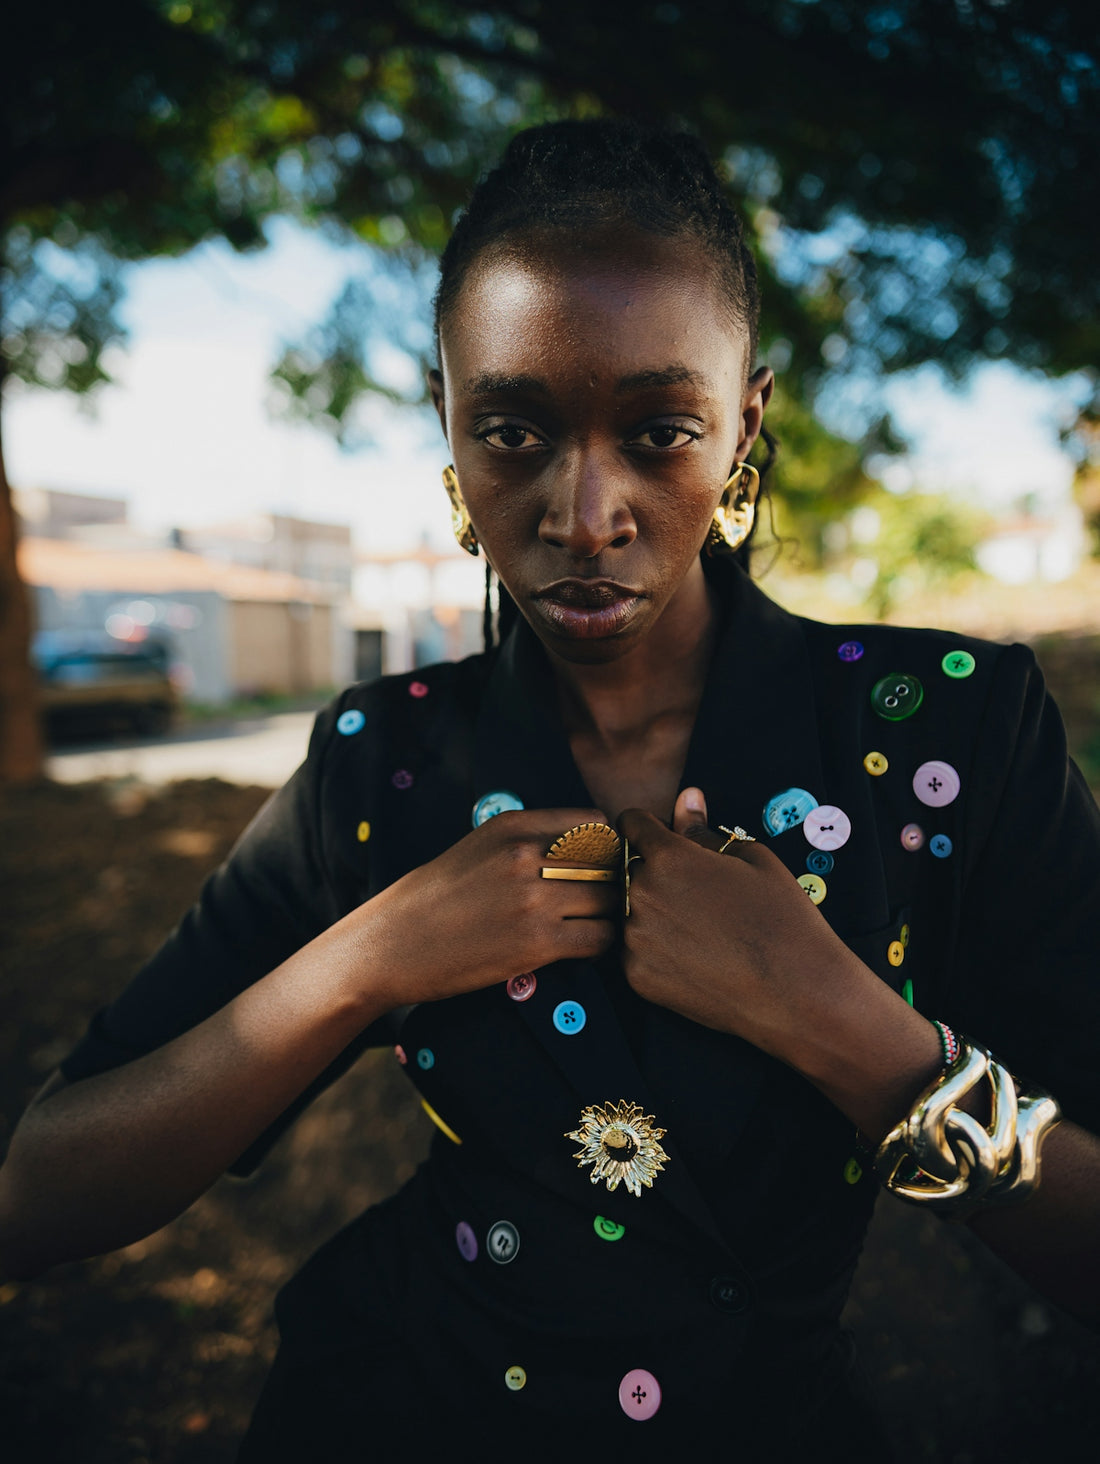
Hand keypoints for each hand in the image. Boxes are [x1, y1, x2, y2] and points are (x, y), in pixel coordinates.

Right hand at [364, 808, 617, 1007]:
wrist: (394, 944)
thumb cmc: (434, 897)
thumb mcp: (478, 846)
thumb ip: (527, 839)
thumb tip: (583, 844)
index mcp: (513, 825)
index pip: (595, 824)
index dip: (606, 848)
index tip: (601, 868)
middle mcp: (526, 855)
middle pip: (608, 862)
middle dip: (614, 882)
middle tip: (607, 901)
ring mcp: (534, 899)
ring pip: (610, 900)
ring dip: (611, 915)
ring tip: (597, 925)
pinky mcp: (537, 943)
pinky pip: (599, 939)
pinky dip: (601, 945)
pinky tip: (585, 948)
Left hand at [618, 788, 872, 1062]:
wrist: (796, 994)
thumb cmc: (782, 919)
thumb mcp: (753, 859)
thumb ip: (705, 828)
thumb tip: (686, 798)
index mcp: (668, 857)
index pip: (631, 823)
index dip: (649, 827)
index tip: (664, 839)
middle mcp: (642, 894)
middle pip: (631, 868)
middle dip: (654, 872)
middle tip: (697, 894)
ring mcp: (635, 939)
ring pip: (632, 910)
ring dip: (653, 911)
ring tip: (700, 929)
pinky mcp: (637, 976)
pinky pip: (634, 950)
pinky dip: (655, 949)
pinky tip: (694, 956)